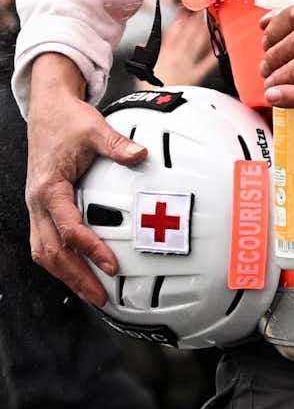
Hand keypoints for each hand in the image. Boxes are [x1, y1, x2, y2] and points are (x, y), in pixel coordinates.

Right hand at [26, 52, 144, 305]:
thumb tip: (141, 155)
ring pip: (45, 252)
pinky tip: (84, 274)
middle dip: (74, 277)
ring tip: (94, 296)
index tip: (111, 266)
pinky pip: (49, 242)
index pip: (67, 227)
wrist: (47, 110)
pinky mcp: (44, 209)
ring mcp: (38, 208)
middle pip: (50, 251)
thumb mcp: (94, 128)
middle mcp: (38, 202)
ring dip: (67, 275)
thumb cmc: (68, 120)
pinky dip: (64, 262)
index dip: (89, 248)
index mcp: (49, 187)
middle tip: (102, 298)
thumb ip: (117, 144)